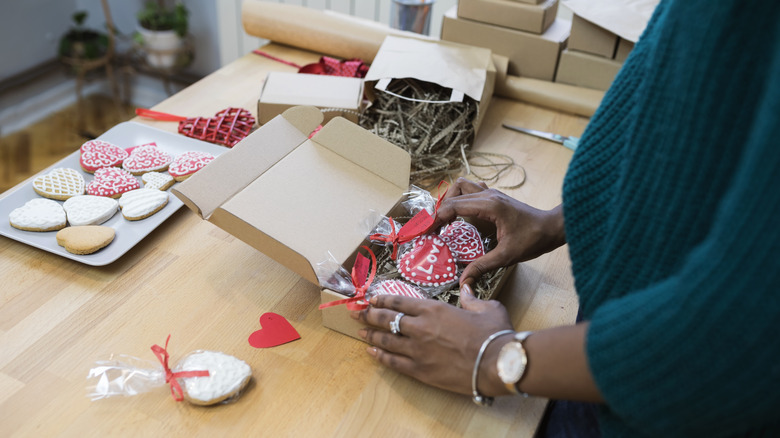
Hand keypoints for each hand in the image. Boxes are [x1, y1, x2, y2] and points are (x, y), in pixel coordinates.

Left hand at [353, 284, 512, 396]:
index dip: (382, 300)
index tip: (371, 299)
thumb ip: (471, 298)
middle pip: (386, 319)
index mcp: (434, 309)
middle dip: (369, 315)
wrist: (496, 363)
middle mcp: (420, 327)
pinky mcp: (420, 370)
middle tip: (356, 313)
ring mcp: (417, 350)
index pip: (399, 302)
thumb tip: (468, 289)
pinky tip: (372, 352)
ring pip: (386, 340)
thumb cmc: (493, 334)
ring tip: (360, 332)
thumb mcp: (486, 307)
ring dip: (371, 335)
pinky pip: (393, 362)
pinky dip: (380, 356)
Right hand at [432, 178, 565, 285]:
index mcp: (489, 205)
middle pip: (452, 193)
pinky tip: (461, 215)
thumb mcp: (506, 256)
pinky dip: (461, 198)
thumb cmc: (533, 239)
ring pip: (461, 185)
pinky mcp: (494, 196)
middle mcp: (488, 194)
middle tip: (431, 229)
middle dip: (438, 210)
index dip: (434, 219)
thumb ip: (482, 266)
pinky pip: (471, 189)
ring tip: (444, 220)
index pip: (452, 206)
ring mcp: (491, 192)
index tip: (424, 232)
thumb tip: (463, 281)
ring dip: (449, 199)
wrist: (552, 227)